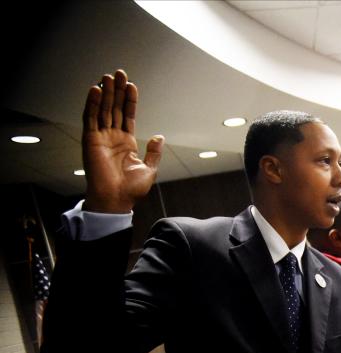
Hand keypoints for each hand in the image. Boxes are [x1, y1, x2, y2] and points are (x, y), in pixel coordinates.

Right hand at [82, 70, 162, 213]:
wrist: (116, 200)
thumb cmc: (131, 190)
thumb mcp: (149, 169)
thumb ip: (153, 152)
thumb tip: (159, 136)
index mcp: (126, 143)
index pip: (127, 115)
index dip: (129, 100)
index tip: (132, 85)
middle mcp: (112, 137)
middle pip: (114, 108)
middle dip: (117, 91)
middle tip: (120, 73)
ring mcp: (100, 137)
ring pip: (103, 110)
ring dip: (105, 93)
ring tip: (108, 77)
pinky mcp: (90, 140)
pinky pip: (91, 118)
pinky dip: (92, 104)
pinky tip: (96, 90)